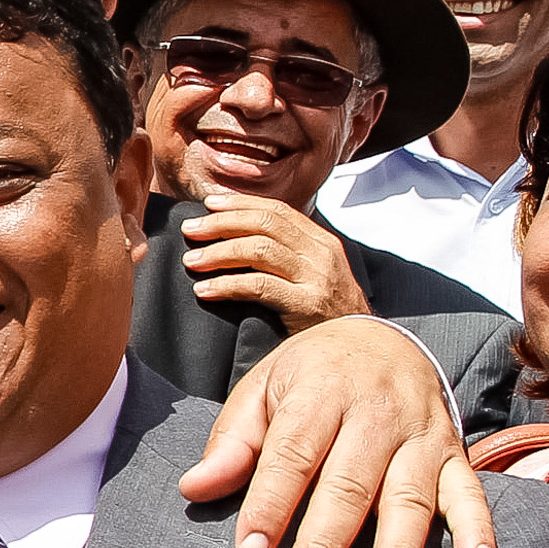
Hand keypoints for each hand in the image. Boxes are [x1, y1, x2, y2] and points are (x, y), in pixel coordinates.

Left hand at [177, 314, 494, 547]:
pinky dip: (479, 528)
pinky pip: (471, 491)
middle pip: (350, 484)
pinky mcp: (454, 450)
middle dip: (324, 544)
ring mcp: (421, 433)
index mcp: (321, 393)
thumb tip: (194, 488)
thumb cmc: (309, 377)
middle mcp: (377, 412)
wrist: (381, 338)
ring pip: (410, 496)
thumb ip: (232, 442)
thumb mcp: (262, 391)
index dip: (271, 504)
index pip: (293, 454)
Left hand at [178, 195, 372, 332]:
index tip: (209, 203)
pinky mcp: (306, 305)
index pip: (277, 210)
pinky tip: (205, 290)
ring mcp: (316, 278)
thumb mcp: (313, 272)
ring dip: (219, 253)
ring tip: (192, 261)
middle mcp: (321, 254)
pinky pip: (260, 286)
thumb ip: (286, 252)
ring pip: (259, 251)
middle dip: (222, 224)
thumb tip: (237, 235)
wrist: (357, 343)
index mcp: (320, 241)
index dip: (240, 204)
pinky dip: (227, 285)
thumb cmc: (325, 311)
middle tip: (190, 229)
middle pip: (265, 225)